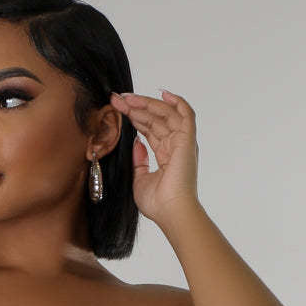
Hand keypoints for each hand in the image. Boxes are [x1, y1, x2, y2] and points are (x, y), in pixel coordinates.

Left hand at [109, 89, 199, 225]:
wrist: (171, 211)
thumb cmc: (158, 203)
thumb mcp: (140, 180)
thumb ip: (139, 161)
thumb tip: (137, 143)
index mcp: (166, 155)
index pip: (150, 130)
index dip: (135, 118)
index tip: (118, 109)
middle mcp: (176, 146)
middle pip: (155, 119)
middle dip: (136, 108)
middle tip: (118, 100)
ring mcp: (182, 143)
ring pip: (166, 114)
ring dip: (147, 104)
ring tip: (129, 98)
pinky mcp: (187, 141)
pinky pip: (185, 115)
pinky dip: (177, 102)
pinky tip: (163, 94)